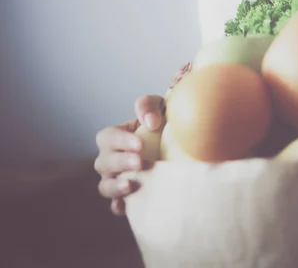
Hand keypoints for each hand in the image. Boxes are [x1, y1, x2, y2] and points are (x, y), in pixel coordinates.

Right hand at [94, 95, 164, 215]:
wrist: (180, 146)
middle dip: (120, 163)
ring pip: (105, 186)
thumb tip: (150, 122)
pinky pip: (116, 206)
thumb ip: (149, 106)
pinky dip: (119, 206)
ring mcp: (116, 179)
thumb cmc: (163, 122)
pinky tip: (127, 207)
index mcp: (116, 136)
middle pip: (103, 163)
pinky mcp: (128, 198)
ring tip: (131, 185)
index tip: (140, 144)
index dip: (120, 141)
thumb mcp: (159, 106)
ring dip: (115, 187)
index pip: (107, 137)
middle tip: (140, 163)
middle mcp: (111, 159)